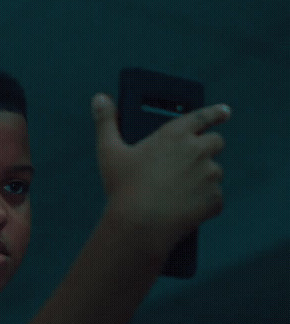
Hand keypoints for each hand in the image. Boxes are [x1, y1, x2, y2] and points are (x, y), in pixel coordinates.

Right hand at [92, 93, 230, 253]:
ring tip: (178, 191)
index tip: (224, 111)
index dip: (215, 112)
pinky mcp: (215, 199)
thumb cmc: (122, 187)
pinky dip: (203, 203)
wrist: (139, 226)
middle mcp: (197, 150)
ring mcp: (210, 175)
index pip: (203, 116)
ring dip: (203, 178)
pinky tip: (184, 208)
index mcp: (175, 134)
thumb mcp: (108, 152)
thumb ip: (105, 122)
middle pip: (215, 142)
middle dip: (206, 149)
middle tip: (187, 163)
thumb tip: (100, 98)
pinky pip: (214, 199)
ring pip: (214, 172)